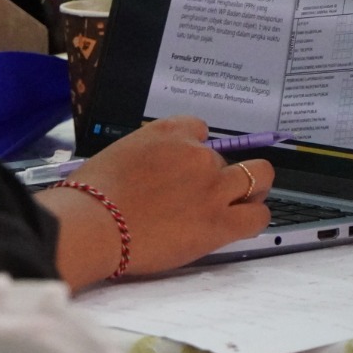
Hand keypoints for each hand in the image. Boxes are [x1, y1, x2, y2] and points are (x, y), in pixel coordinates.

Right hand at [37, 116, 272, 289]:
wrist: (94, 223)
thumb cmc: (93, 193)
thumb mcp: (121, 153)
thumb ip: (150, 155)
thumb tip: (160, 172)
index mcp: (168, 132)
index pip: (199, 129)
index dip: (193, 149)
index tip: (183, 167)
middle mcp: (196, 154)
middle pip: (225, 157)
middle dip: (218, 171)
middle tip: (205, 191)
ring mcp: (213, 187)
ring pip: (258, 177)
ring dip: (250, 188)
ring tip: (236, 204)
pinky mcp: (220, 222)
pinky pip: (258, 215)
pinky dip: (253, 216)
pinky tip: (238, 222)